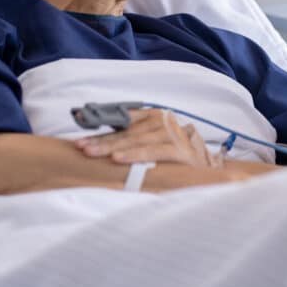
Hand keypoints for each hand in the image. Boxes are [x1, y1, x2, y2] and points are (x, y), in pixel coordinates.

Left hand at [74, 108, 221, 167]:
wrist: (207, 169)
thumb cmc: (175, 156)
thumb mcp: (152, 142)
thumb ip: (131, 139)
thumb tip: (98, 142)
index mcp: (153, 116)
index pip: (122, 119)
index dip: (100, 124)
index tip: (79, 127)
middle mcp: (162, 121)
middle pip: (125, 131)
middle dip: (100, 139)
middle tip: (81, 146)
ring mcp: (171, 134)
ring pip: (136, 140)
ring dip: (111, 147)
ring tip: (92, 152)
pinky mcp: (180, 150)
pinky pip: (152, 152)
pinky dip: (134, 155)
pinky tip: (118, 159)